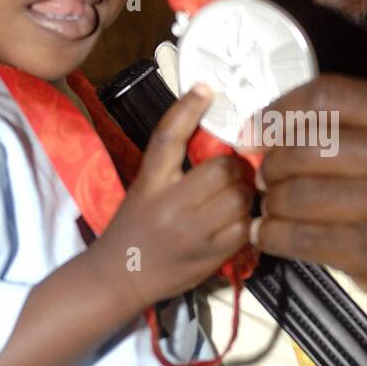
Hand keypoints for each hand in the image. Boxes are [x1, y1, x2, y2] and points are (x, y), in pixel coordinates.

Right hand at [93, 85, 253, 313]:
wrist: (120, 276)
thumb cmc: (134, 227)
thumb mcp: (145, 189)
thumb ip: (173, 165)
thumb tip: (214, 132)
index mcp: (149, 182)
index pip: (168, 137)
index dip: (188, 108)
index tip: (206, 88)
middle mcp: (168, 205)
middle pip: (221, 169)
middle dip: (236, 166)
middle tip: (235, 172)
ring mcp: (190, 233)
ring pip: (239, 197)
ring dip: (245, 193)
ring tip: (237, 197)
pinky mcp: (209, 257)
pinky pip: (244, 228)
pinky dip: (246, 221)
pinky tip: (236, 222)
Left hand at [254, 76, 366, 314]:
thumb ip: (366, 122)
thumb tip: (279, 122)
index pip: (326, 96)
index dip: (278, 111)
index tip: (254, 128)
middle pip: (304, 146)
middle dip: (270, 162)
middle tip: (263, 175)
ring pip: (298, 195)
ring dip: (270, 202)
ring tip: (268, 207)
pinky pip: (305, 240)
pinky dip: (276, 236)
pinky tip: (270, 234)